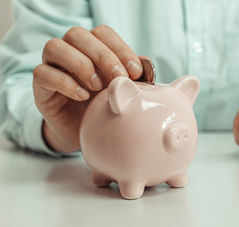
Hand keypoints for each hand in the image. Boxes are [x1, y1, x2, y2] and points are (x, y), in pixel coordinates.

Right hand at [33, 25, 143, 152]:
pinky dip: (65, 83)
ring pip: (55, 47)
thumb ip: (134, 77)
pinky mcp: (40, 87)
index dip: (120, 48)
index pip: (102, 33)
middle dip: (102, 56)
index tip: (135, 72)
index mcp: (92, 47)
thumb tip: (147, 67)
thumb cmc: (106, 106)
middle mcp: (69, 51)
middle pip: (77, 35)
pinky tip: (83, 96)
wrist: (86, 132)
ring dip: (81, 65)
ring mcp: (51, 66)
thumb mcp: (123, 90)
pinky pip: (42, 73)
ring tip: (98, 86)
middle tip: (118, 79)